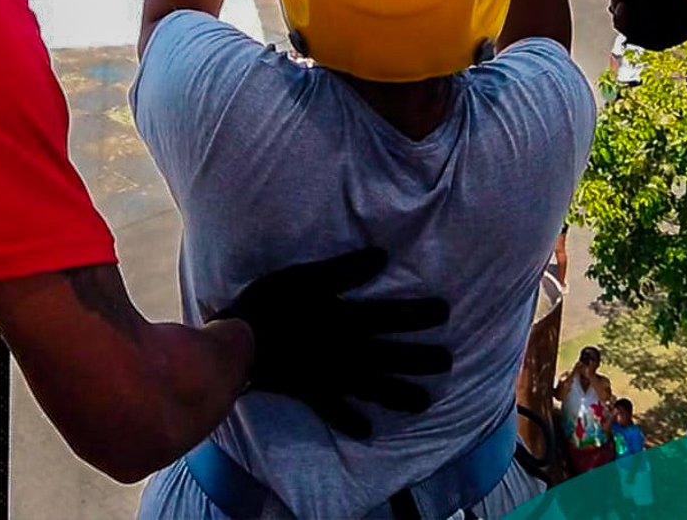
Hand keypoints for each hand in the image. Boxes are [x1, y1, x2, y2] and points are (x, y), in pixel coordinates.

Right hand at [216, 247, 449, 439]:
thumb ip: (344, 269)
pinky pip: (335, 413)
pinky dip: (351, 422)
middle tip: (447, 361)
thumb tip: (381, 256)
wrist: (239, 345)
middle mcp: (347, 352)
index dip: (419, 314)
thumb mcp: (305, 276)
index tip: (444, 312)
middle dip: (421, 359)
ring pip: (374, 389)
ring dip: (400, 395)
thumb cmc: (270, 303)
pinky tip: (366, 431)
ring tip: (423, 402)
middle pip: (392, 357)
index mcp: (347, 320)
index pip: (392, 316)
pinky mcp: (312, 394)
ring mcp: (331, 378)